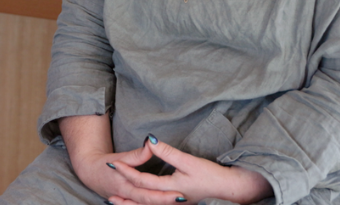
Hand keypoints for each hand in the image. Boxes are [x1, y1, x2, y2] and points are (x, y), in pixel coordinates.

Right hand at [71, 143, 185, 203]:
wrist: (89, 173)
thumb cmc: (104, 164)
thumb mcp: (120, 157)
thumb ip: (136, 155)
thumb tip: (151, 144)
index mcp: (125, 185)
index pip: (147, 192)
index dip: (163, 194)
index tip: (179, 193)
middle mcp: (126, 196)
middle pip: (149, 203)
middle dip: (166, 202)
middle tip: (182, 199)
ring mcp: (126, 201)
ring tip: (177, 202)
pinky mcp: (128, 202)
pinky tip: (164, 204)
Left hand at [106, 135, 272, 204]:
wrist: (231, 191)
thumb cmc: (211, 176)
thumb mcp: (188, 161)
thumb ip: (167, 152)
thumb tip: (149, 141)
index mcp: (170, 189)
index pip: (142, 181)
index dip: (126, 171)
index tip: (112, 163)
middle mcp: (170, 201)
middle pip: (140, 198)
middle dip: (123, 192)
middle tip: (107, 186)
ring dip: (130, 204)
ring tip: (113, 201)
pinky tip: (137, 203)